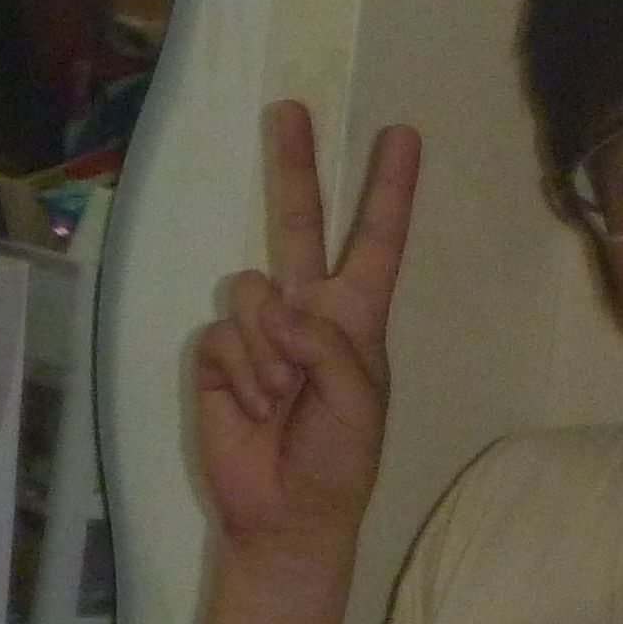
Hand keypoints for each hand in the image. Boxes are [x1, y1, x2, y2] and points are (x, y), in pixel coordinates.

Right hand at [192, 105, 417, 562]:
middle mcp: (307, 310)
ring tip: (282, 398)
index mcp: (356, 318)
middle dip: (294, 165)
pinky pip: (225, 331)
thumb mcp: (359, 402)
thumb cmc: (339, 460)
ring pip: (253, 288)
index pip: (376, 241)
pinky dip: (243, 369)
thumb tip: (277, 306)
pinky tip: (255, 403)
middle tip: (289, 109)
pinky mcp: (219, 353)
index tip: (403, 134)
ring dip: (269, 349)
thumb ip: (327, 346)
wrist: (285, 514)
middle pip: (298, 222)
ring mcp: (260, 329)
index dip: (390, 190)